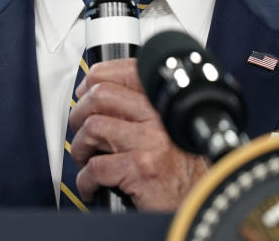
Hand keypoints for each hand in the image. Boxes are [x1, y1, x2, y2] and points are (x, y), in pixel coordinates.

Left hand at [68, 59, 208, 210]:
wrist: (200, 206)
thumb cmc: (181, 176)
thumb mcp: (167, 133)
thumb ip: (140, 112)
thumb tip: (95, 96)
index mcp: (165, 105)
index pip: (126, 71)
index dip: (96, 78)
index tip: (84, 93)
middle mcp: (160, 119)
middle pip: (101, 95)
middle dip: (79, 114)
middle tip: (80, 133)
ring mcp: (152, 142)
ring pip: (92, 127)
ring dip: (80, 148)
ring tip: (86, 161)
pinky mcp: (142, 169)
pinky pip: (95, 167)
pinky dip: (85, 180)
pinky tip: (93, 187)